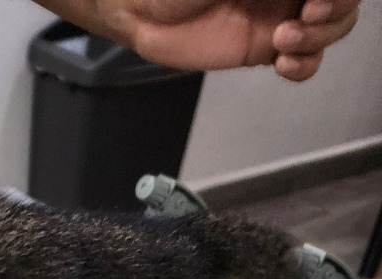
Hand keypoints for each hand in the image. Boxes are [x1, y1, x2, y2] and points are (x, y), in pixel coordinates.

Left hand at [37, 0, 359, 80]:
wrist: (141, 11)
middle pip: (342, 1)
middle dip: (334, 12)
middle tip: (307, 16)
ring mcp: (281, 15)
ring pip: (330, 28)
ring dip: (319, 38)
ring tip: (284, 41)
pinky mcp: (263, 48)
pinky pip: (301, 61)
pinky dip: (304, 66)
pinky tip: (284, 64)